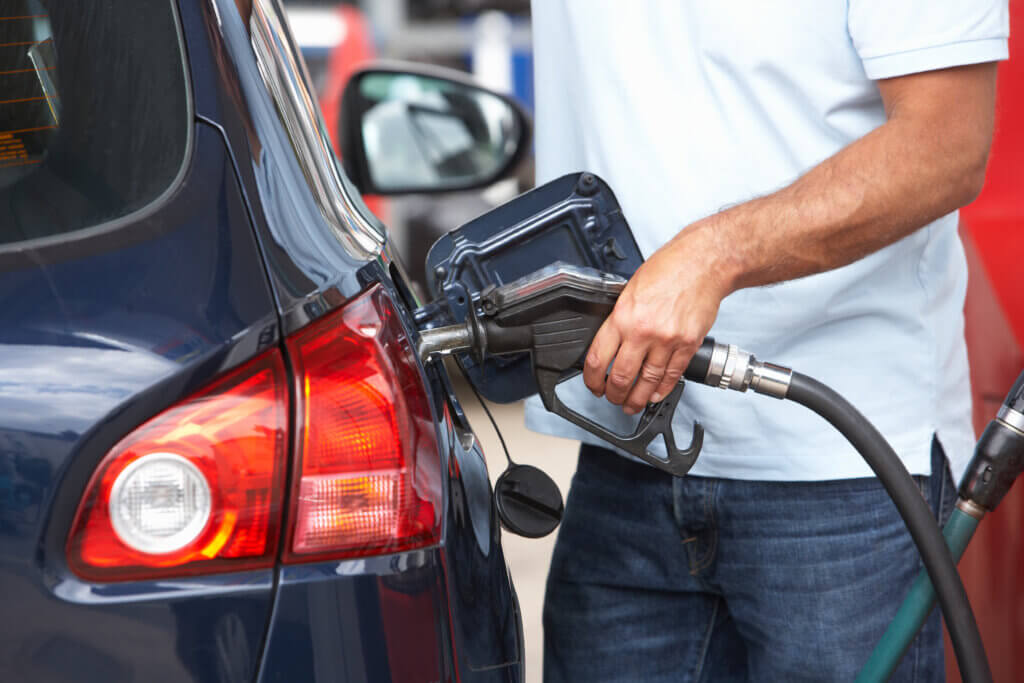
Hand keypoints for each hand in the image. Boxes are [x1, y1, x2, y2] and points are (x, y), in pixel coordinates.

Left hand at [582, 219, 733, 414]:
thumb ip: (620, 318)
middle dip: (614, 395)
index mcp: (623, 316)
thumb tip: (609, 344)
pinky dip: (662, 389)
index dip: (592, 379)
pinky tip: (654, 395)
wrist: (704, 262)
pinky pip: (672, 375)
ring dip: (637, 399)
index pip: (598, 359)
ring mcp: (667, 340)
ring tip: (632, 405)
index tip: (593, 385)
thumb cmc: (669, 269)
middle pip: (622, 377)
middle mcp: (643, 331)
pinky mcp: (688, 345)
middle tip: (612, 398)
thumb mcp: (630, 290)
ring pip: (647, 382)